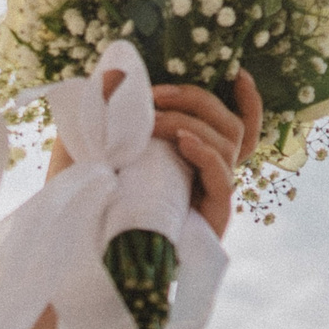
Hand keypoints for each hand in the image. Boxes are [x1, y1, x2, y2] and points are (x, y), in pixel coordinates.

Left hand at [45, 67, 263, 237]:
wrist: (81, 255)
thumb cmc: (88, 201)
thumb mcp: (93, 151)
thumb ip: (101, 115)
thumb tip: (109, 74)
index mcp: (193, 161)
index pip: (238, 131)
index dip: (248, 103)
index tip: (238, 73)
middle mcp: (208, 178)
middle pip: (231, 127)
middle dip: (198, 100)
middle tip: (157, 95)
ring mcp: (211, 198)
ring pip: (229, 146)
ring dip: (193, 121)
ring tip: (155, 120)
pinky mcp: (211, 221)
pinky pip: (222, 179)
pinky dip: (206, 153)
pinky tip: (183, 141)